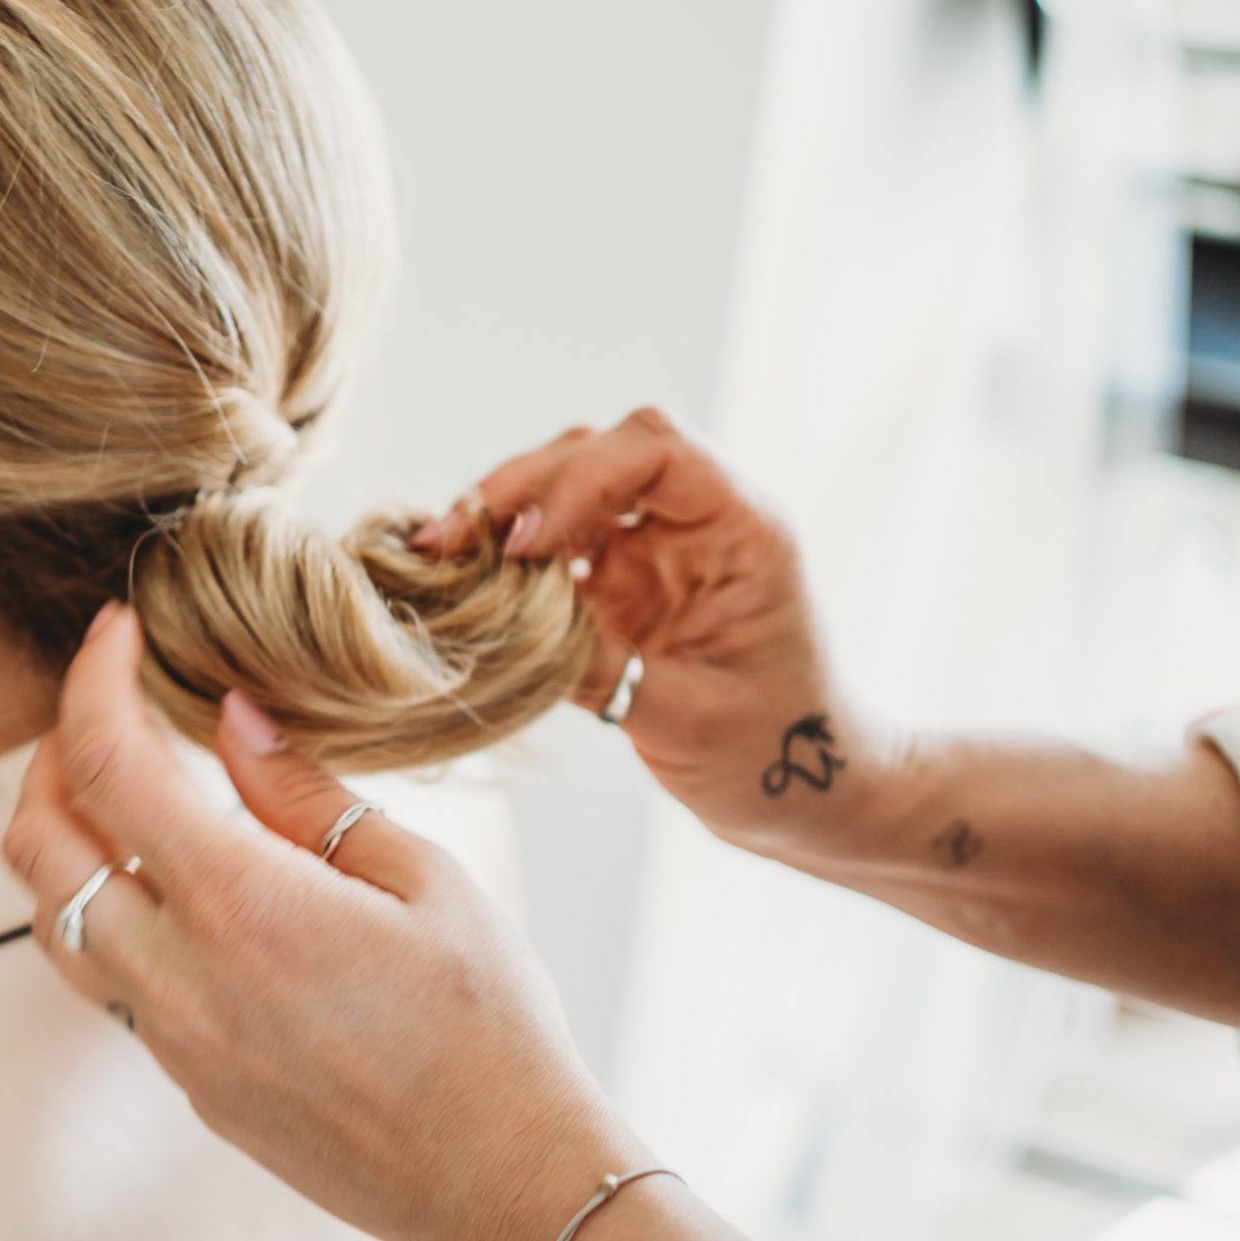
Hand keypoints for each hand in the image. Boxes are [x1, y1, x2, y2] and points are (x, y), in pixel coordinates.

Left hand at [3, 606, 930, 1240]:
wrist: (501, 1184)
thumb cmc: (489, 1026)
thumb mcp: (422, 877)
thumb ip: (307, 794)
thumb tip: (233, 719)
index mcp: (239, 904)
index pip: (108, 764)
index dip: (92, 681)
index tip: (112, 633)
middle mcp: (178, 976)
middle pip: (38, 846)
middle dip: (52, 755)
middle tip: (106, 710)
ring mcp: (172, 1040)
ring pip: (52, 922)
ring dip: (62, 842)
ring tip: (121, 791)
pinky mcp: (186, 1082)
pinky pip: (106, 981)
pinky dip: (108, 910)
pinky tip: (176, 885)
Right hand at [414, 406, 894, 858]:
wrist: (798, 790)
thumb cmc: (771, 753)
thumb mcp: (684, 719)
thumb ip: (600, 668)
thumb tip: (501, 630)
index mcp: (742, 532)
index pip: (658, 450)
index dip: (582, 478)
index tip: (529, 542)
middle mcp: (697, 522)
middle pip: (598, 452)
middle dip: (520, 487)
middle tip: (448, 540)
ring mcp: (654, 547)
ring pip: (567, 486)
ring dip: (504, 513)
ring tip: (442, 553)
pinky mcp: (621, 581)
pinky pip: (554, 541)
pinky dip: (507, 553)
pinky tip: (466, 577)